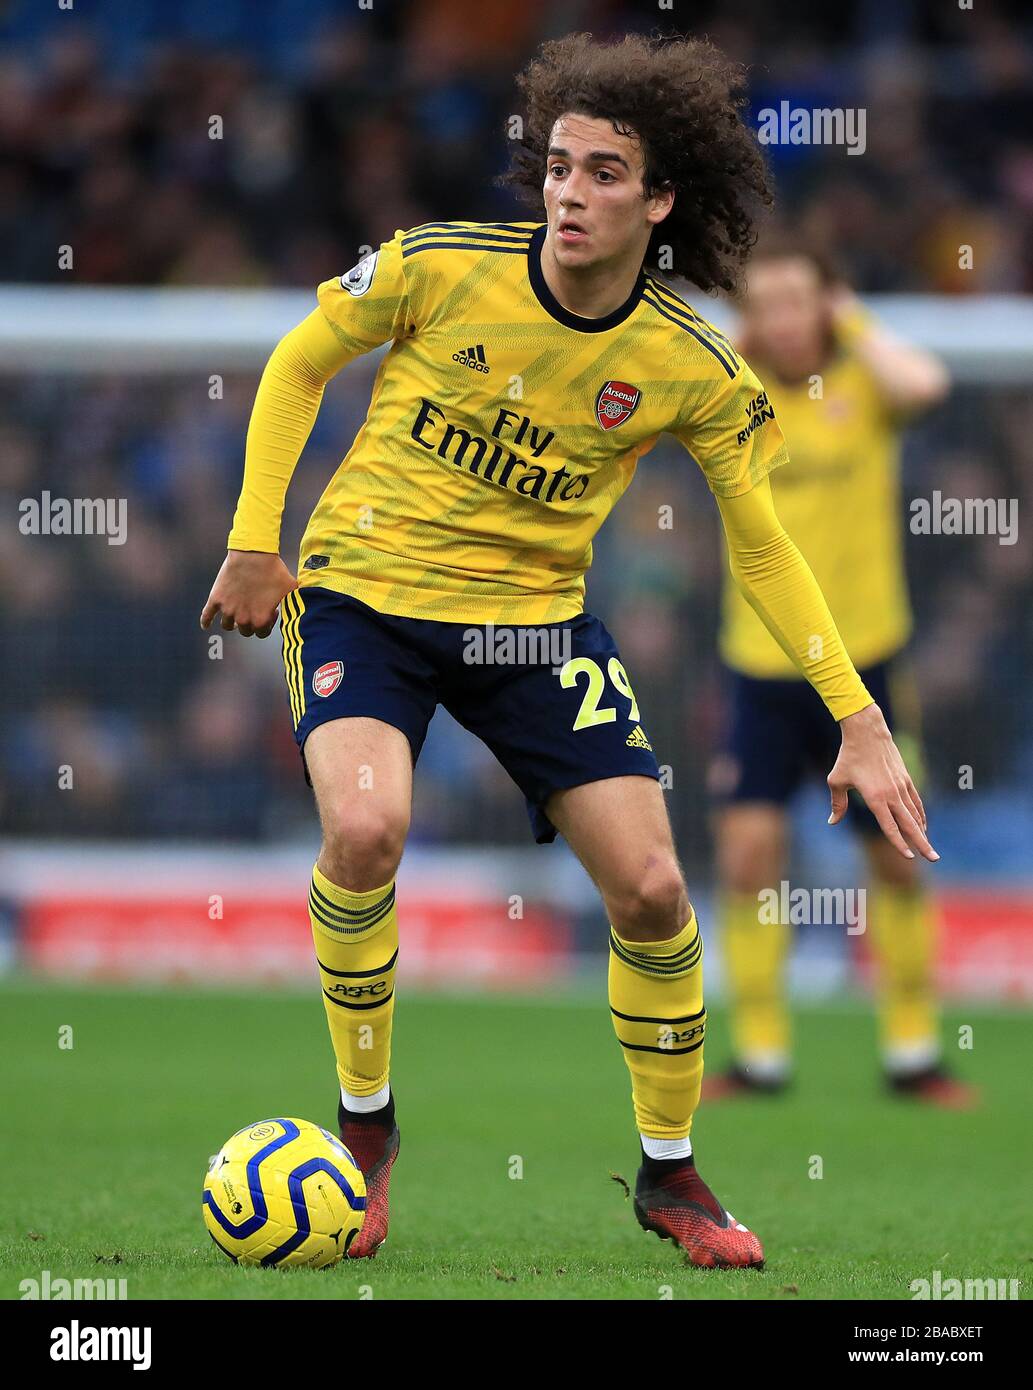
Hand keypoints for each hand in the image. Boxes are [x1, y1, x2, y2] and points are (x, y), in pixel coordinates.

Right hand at [199, 551, 297, 637]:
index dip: (267, 624)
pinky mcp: (216, 599)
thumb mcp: (290, 588)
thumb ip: (296, 602)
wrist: (253, 553)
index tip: (270, 612)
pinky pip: (207, 615)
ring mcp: (227, 609)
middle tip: (254, 609)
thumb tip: (307, 608)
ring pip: (227, 625)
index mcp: (260, 620)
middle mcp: (242, 619)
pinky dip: (206, 621)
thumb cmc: (274, 570)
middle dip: (250, 624)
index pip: (261, 633)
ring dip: (232, 622)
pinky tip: (205, 625)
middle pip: (244, 631)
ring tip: (237, 613)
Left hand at [827, 703, 937, 861]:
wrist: (867, 731)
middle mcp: (891, 794)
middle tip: (934, 858)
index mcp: (875, 797)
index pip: (889, 826)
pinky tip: (922, 825)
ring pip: (915, 814)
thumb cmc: (848, 757)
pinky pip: (915, 802)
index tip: (908, 857)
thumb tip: (832, 822)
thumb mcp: (836, 781)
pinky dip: (920, 815)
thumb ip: (837, 804)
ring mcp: (901, 786)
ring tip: (929, 848)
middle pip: (910, 824)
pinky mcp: (906, 779)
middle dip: (921, 843)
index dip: (899, 843)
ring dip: (922, 831)